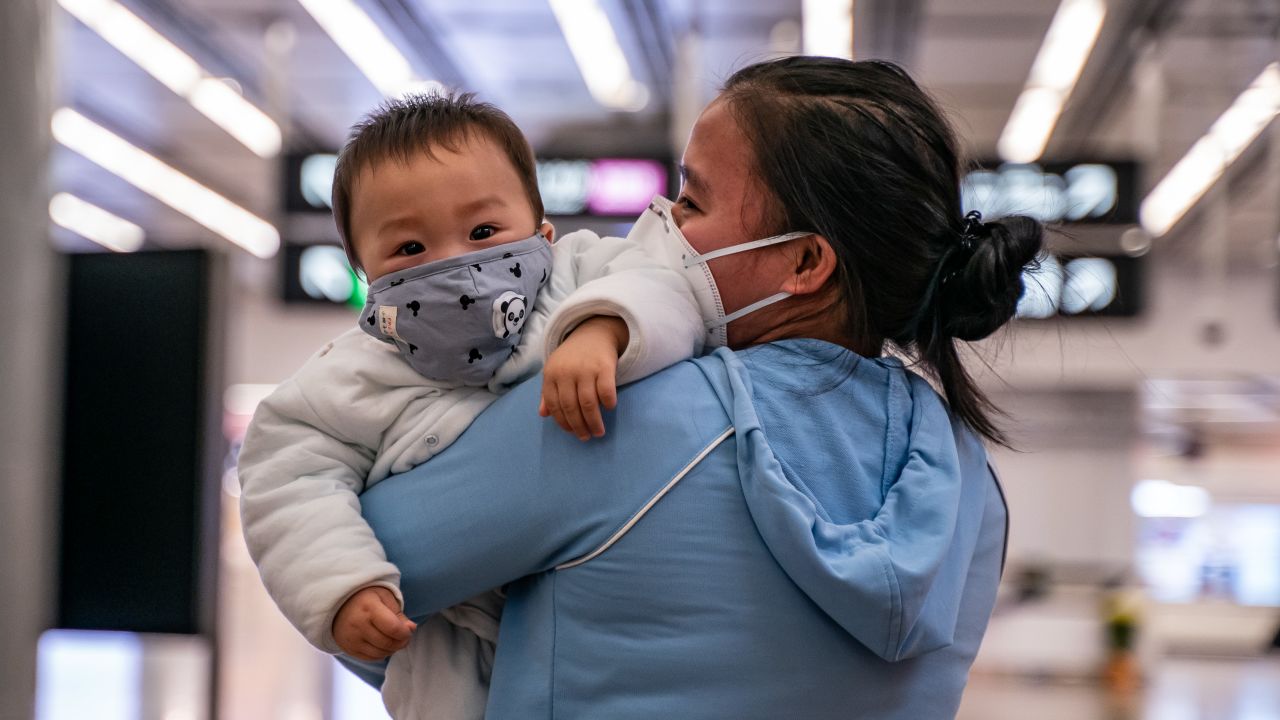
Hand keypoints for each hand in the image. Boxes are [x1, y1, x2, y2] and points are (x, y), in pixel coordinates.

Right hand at [332, 586, 415, 660]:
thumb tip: (411, 629)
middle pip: (388, 643)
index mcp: (368, 607)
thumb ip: (398, 613)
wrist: (338, 603)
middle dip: (402, 642)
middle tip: (404, 635)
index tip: (409, 629)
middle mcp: (358, 624)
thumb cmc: (365, 597)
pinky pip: (371, 658)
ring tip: (394, 638)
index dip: (406, 632)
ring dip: (393, 649)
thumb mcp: (384, 596)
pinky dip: (382, 653)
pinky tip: (383, 644)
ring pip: (381, 653)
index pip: (393, 628)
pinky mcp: (348, 648)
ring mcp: (351, 639)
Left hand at [539, 316, 627, 440]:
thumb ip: (548, 392)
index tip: (572, 432)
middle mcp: (567, 372)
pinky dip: (608, 403)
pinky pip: (606, 391)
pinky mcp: (604, 366)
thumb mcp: (555, 370)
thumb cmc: (572, 357)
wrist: (593, 332)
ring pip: (588, 403)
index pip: (554, 404)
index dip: (562, 422)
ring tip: (598, 431)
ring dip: (594, 421)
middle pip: (571, 407)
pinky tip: (609, 408)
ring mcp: (586, 369)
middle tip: (586, 437)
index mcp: (551, 374)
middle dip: (579, 426)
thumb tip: (543, 414)